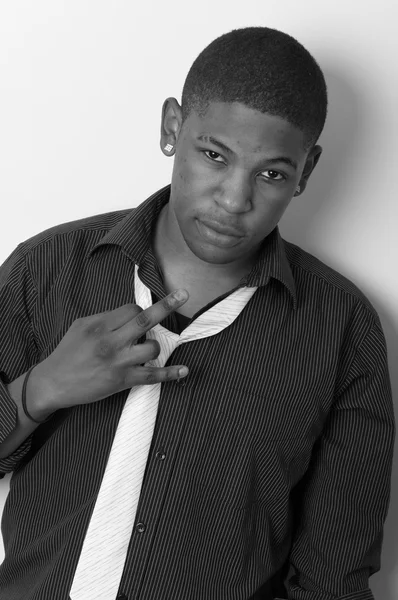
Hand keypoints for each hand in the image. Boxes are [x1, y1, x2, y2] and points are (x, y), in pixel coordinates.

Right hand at [31, 289, 189, 411]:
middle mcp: (110, 342)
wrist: (53, 382)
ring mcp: (118, 362)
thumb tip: (129, 313)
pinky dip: (171, 374)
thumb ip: (106, 318)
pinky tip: (184, 370)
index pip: (131, 309)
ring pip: (151, 348)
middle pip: (144, 320)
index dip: (139, 311)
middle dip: (166, 306)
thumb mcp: (81, 326)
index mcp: (100, 325)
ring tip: (145, 349)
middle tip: (183, 294)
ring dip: (154, 346)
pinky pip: (152, 376)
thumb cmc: (68, 352)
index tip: (136, 317)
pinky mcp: (122, 381)